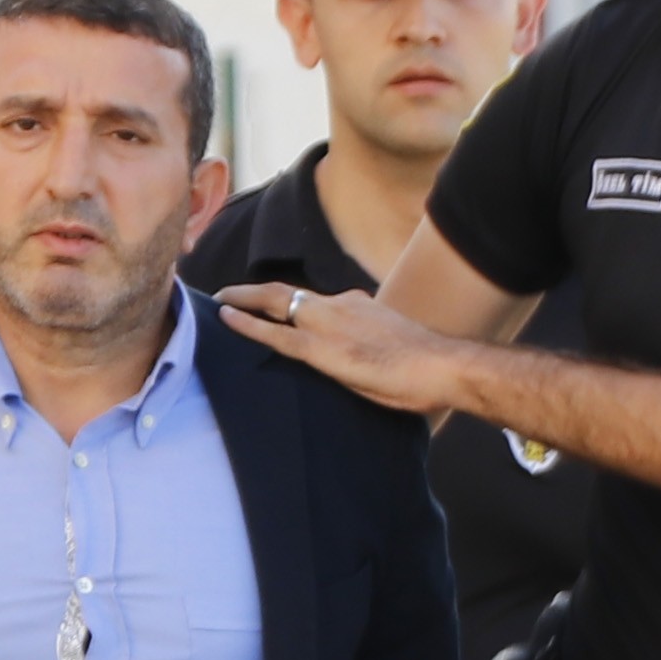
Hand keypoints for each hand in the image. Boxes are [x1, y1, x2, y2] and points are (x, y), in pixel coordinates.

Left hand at [219, 280, 474, 418]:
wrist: (443, 365)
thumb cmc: (425, 366)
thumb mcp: (391, 344)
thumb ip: (368, 341)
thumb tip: (359, 351)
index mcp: (356, 306)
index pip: (312, 301)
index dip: (286, 301)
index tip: (268, 303)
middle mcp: (339, 306)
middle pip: (286, 294)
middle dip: (253, 293)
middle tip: (225, 294)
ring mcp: (328, 324)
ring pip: (276, 305)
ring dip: (244, 302)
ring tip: (217, 305)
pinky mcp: (322, 349)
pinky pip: (276, 335)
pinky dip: (248, 325)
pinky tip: (225, 320)